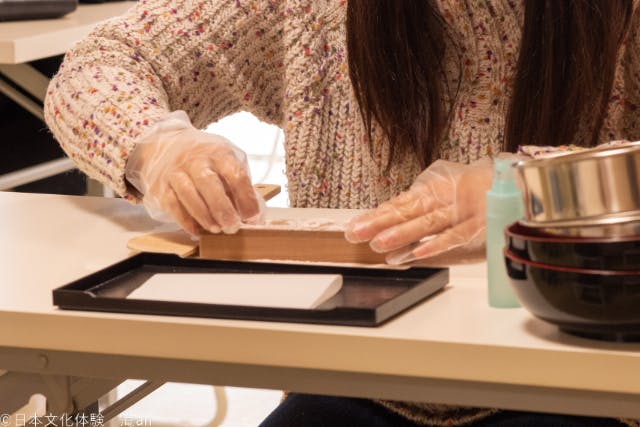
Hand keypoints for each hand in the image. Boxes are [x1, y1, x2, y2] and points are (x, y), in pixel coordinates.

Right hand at [125, 111, 262, 234]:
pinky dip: (185, 220)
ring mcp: (177, 171)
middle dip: (223, 209)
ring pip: (189, 195)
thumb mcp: (227, 159)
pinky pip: (173, 205)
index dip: (245, 198)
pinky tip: (197, 230)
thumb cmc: (206, 157)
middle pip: (209, 184)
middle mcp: (196, 159)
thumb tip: (254, 215)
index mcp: (218, 152)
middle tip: (233, 227)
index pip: (235, 174)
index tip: (252, 216)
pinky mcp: (161, 185)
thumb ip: (239, 183)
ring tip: (217, 229)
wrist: (168, 142)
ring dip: (205, 216)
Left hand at [345, 159, 492, 264]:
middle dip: (380, 223)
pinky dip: (436, 245)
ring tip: (379, 244)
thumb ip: (420, 207)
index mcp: (432, 189)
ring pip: (427, 224)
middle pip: (408, 212)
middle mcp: (443, 198)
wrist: (516, 182)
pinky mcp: (477, 225)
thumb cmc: (475, 189)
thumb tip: (387, 220)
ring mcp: (460, 211)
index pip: (399, 203)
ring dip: (402, 235)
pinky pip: (454, 236)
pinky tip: (416, 254)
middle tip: (357, 234)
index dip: (376, 215)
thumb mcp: (444, 191)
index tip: (354, 226)